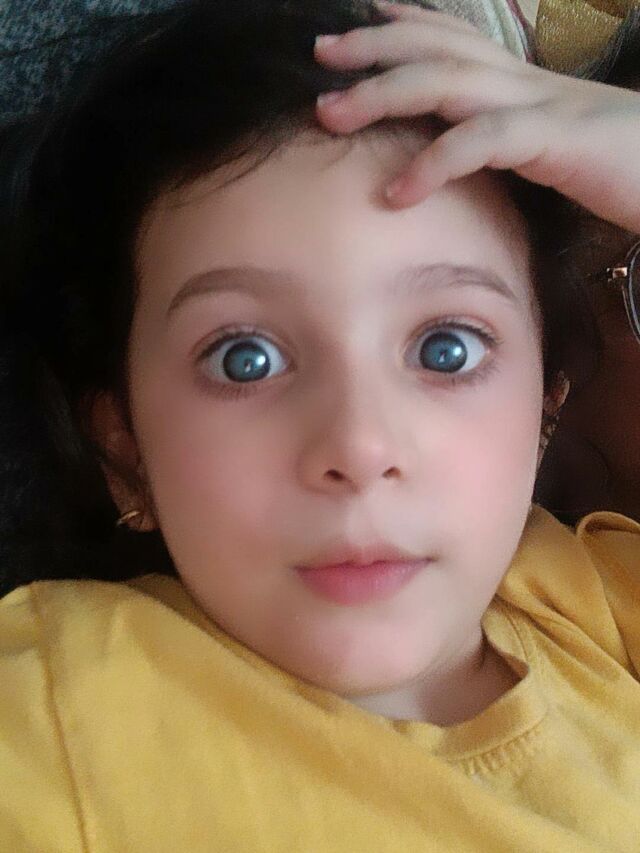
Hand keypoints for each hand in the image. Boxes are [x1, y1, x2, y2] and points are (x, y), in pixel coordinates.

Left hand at [313, 0, 639, 232]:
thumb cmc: (621, 166)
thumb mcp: (552, 148)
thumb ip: (507, 143)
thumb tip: (467, 155)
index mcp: (524, 82)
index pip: (459, 38)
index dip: (409, 22)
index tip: (363, 18)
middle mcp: (526, 82)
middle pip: (438, 48)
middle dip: (374, 46)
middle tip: (321, 51)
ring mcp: (540, 105)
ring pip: (448, 82)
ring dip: (383, 93)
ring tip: (330, 113)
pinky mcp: (555, 140)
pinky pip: (484, 142)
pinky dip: (435, 164)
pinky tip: (397, 193)